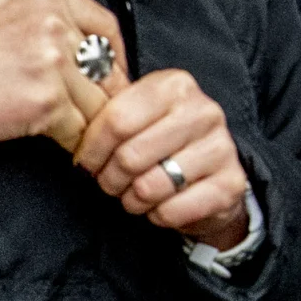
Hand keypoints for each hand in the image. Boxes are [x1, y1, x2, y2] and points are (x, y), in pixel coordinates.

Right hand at [0, 0, 123, 148]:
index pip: (104, 25)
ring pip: (99, 100)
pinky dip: (76, 142)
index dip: (112, 54)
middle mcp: (55, 24)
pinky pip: (81, 128)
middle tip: (94, 109)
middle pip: (106, 65)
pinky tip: (66, 145)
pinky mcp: (47, 101)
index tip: (108, 73)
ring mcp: (53, 63)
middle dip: (103, 91)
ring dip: (92, 120)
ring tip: (84, 133)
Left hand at [70, 65, 257, 248]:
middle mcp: (204, 111)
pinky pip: (171, 210)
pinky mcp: (230, 184)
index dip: (92, 149)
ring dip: (132, 199)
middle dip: (109, 178)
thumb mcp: (138, 118)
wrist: (212, 177)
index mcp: (176, 85)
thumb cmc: (163, 144)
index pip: (116, 119)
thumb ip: (110, 116)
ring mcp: (222, 148)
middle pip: (130, 156)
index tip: (86, 162)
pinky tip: (162, 204)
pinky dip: (157, 215)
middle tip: (110, 182)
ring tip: (135, 194)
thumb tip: (70, 127)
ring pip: (149, 187)